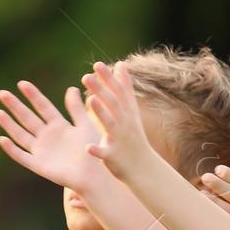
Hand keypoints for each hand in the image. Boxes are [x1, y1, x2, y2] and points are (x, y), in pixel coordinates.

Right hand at [0, 82, 112, 194]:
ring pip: (21, 134)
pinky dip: (11, 149)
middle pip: (27, 118)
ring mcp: (41, 151)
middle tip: (1, 93)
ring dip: (8, 124)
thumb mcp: (85, 126)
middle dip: (14, 106)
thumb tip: (72, 88)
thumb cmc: (92, 152)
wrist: (92, 176)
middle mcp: (47, 136)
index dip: (33, 96)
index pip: (43, 107)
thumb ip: (77, 108)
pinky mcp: (38, 165)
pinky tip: (1, 139)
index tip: (21, 83)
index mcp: (59, 126)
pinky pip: (22, 156)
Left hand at [80, 61, 154, 180]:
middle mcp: (124, 122)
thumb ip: (124, 88)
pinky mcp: (114, 155)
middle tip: (86, 76)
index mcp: (127, 111)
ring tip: (90, 100)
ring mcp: (119, 139)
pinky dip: (97, 150)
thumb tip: (120, 63)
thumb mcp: (131, 110)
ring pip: (110, 124)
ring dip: (101, 112)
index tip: (97, 64)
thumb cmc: (132, 136)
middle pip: (113, 103)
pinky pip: (105, 153)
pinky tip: (87, 147)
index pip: (118, 91)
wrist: (142, 167)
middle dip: (101, 89)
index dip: (108, 78)